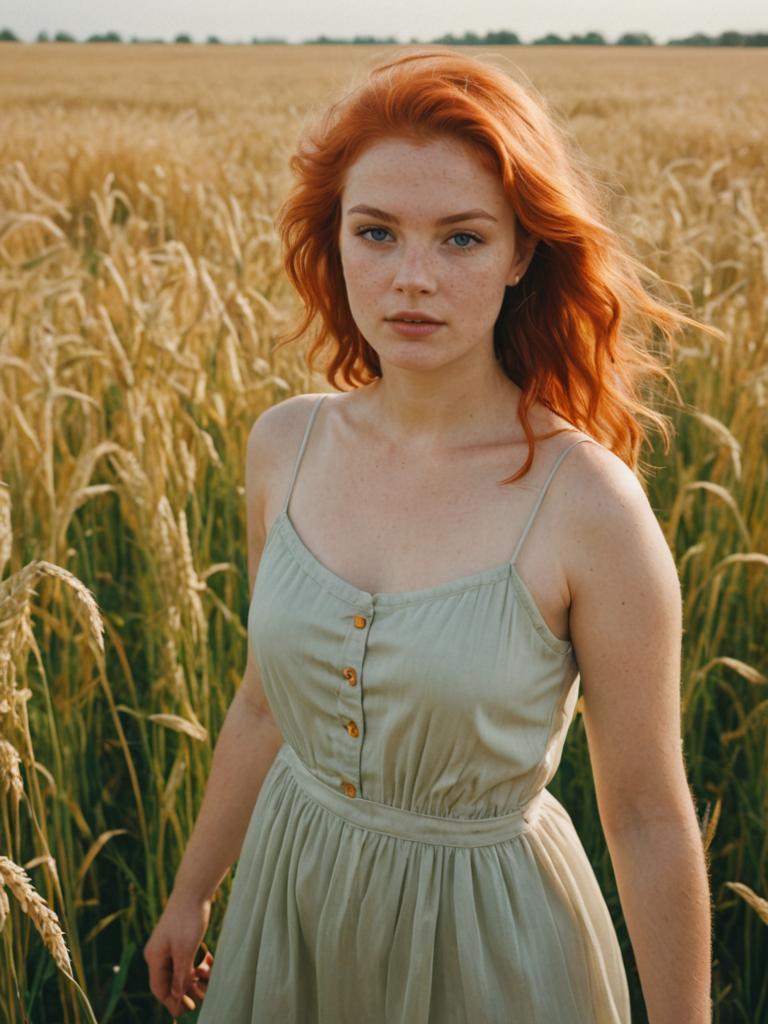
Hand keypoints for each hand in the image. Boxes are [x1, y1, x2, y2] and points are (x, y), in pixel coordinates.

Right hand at [144, 891, 213, 1016]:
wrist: (193, 890)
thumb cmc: (187, 919)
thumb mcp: (185, 950)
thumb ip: (180, 975)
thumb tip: (176, 996)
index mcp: (154, 957)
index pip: (159, 989)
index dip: (171, 1002)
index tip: (184, 1012)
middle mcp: (158, 953)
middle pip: (170, 981)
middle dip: (185, 991)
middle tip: (200, 1001)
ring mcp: (168, 946)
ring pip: (180, 970)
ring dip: (194, 978)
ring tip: (208, 983)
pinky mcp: (179, 939)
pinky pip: (186, 959)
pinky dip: (196, 964)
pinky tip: (209, 963)